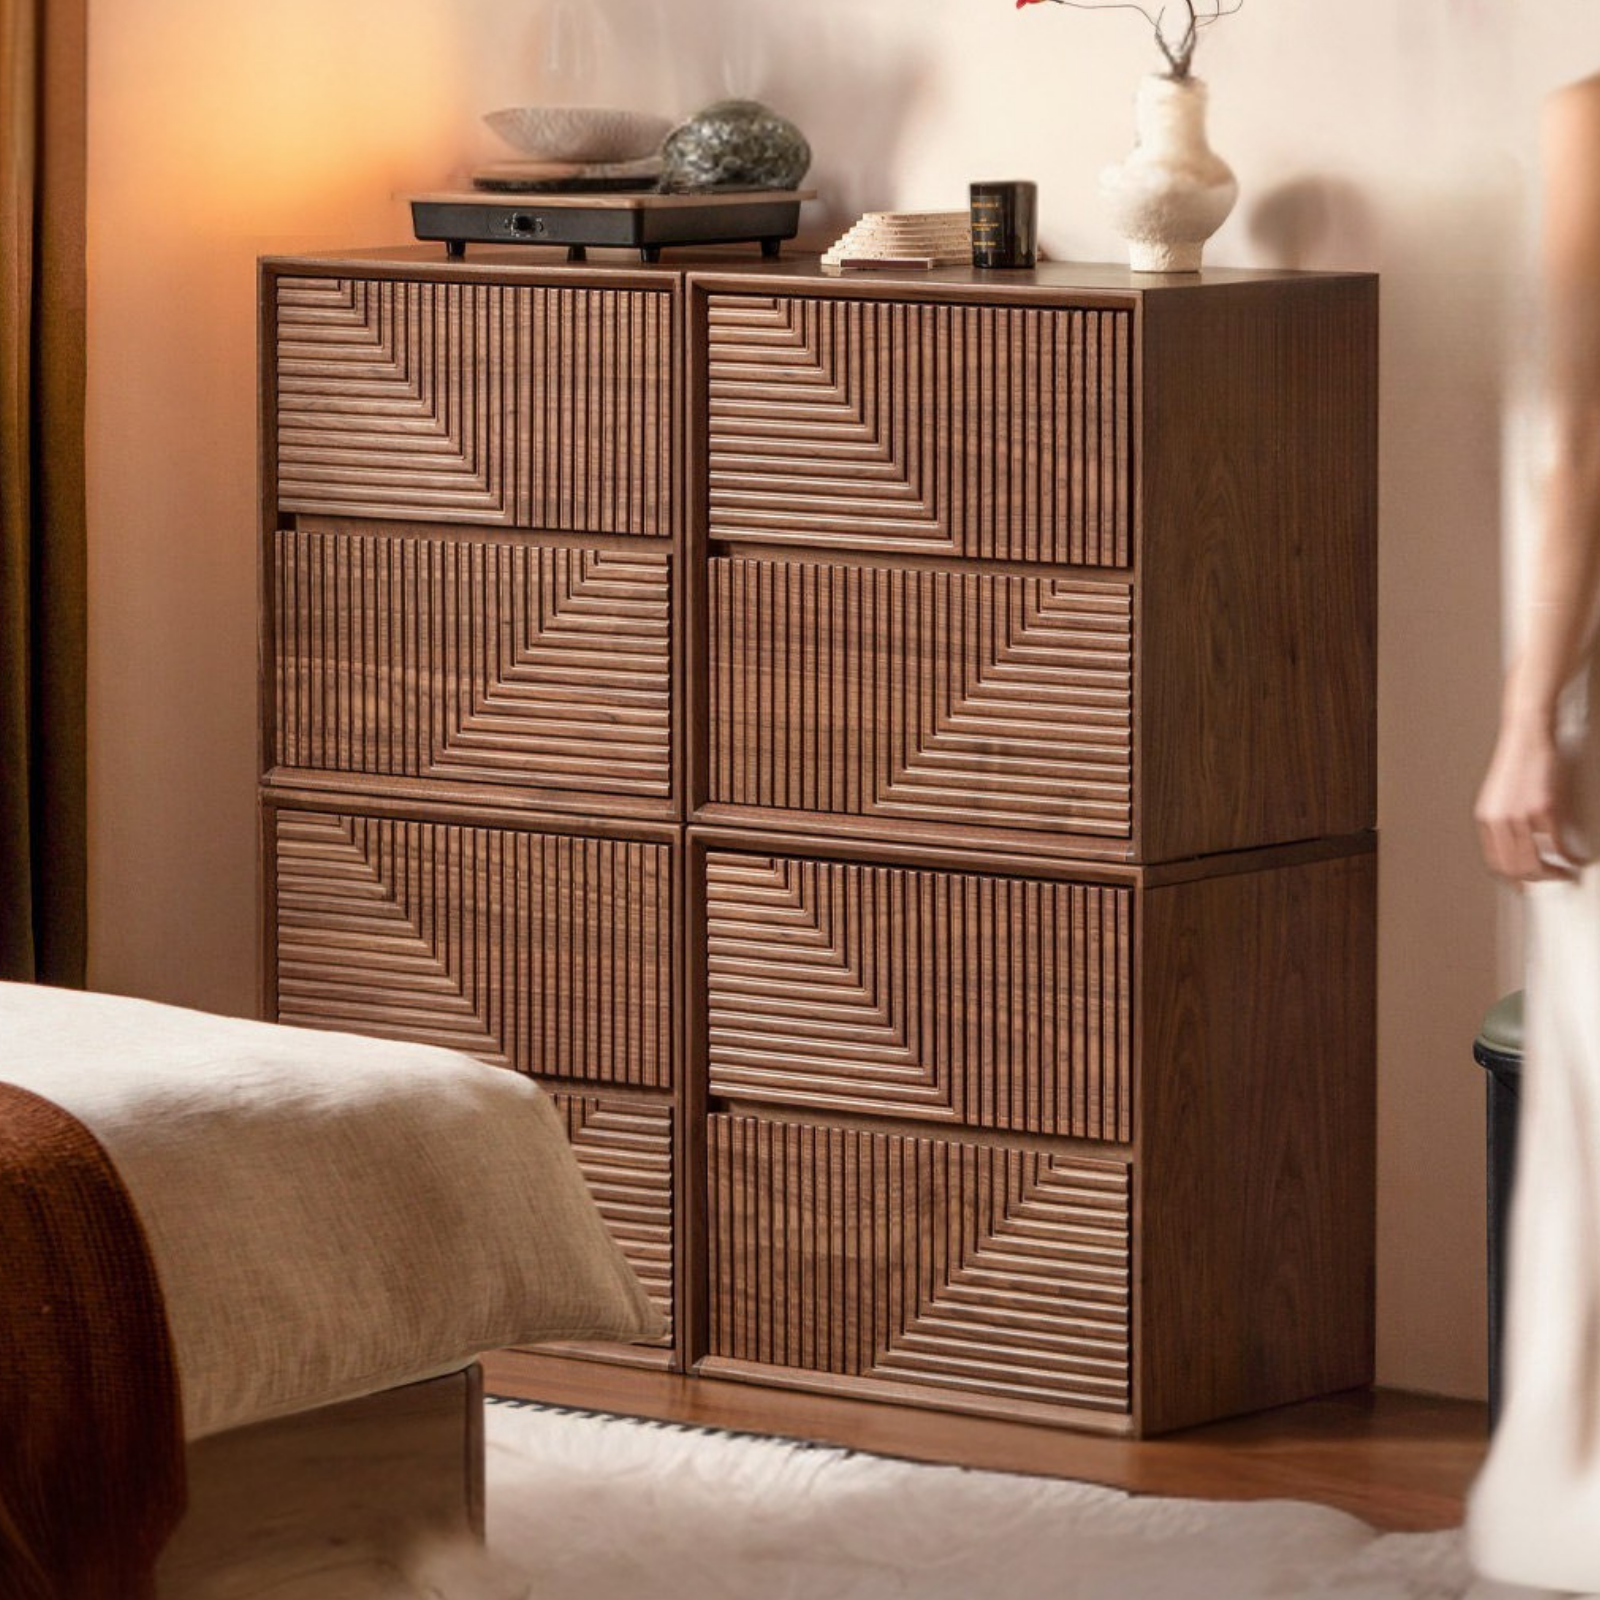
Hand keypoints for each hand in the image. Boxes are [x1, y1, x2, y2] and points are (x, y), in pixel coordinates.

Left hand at [1475, 717, 1586, 881]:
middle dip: (1536, 881)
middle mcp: (1498, 821)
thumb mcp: (1499, 795)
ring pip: (1535, 863)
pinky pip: (1557, 847)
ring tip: (1566, 874)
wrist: (1527, 734)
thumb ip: (1502, 820)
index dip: (1512, 878)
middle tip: (1553, 880)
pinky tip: (1577, 860)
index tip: (1525, 886)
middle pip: (1514, 868)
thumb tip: (1516, 845)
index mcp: (1485, 819)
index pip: (1495, 862)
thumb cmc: (1518, 762)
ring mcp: (1521, 816)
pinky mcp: (1545, 809)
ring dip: (1554, 874)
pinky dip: (1569, 858)